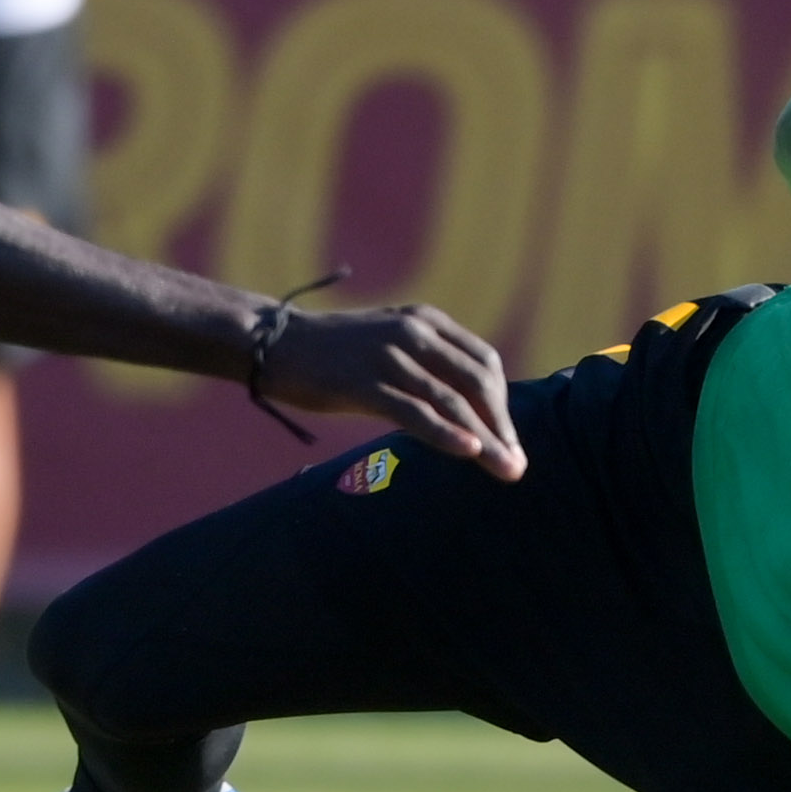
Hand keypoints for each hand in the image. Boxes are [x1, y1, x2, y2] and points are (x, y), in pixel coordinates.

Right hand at [262, 300, 525, 479]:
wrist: (274, 343)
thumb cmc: (334, 353)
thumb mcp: (389, 343)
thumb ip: (427, 364)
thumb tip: (467, 409)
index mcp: (425, 321)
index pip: (484, 362)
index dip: (502, 404)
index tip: (506, 438)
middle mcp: (413, 332)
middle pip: (477, 383)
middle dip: (502, 427)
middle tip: (515, 464)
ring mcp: (388, 356)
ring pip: (452, 402)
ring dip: (486, 440)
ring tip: (507, 470)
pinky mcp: (362, 383)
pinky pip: (414, 412)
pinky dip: (446, 433)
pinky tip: (468, 452)